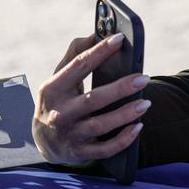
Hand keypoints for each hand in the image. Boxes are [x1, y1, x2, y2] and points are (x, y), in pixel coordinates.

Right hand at [32, 34, 150, 165]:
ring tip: (146, 103)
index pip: (79, 66)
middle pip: (93, 99)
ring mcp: (69, 134)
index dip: (100, 51)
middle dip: (120, 88)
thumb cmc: (57, 101)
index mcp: (53, 89)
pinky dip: (122, 139)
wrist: (42, 141)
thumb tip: (94, 35)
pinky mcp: (79, 153)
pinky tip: (138, 127)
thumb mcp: (57, 79)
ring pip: (100, 125)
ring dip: (125, 114)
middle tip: (143, 78)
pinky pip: (105, 149)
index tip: (120, 39)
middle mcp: (59, 113)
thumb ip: (73, 55)